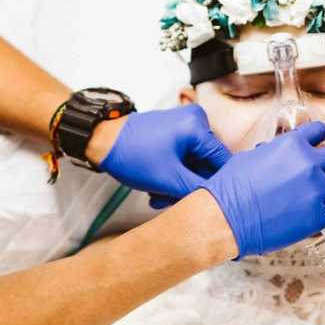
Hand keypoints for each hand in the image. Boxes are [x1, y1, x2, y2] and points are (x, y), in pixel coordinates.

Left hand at [94, 105, 231, 197]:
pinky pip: (185, 156)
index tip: (208, 204)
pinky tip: (159, 188)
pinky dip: (175, 173)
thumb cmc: (131, 155)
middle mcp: (196, 120)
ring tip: (161, 197)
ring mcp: (185, 124)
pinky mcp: (175, 130)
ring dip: (180, 183)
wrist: (102, 141)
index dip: (216, 186)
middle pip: (206, 163)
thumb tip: (220, 200)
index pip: (221, 161)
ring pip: (194, 163)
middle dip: (191, 186)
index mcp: (197, 126)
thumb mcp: (168, 179)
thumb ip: (198, 189)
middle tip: (172, 202)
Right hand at [200, 121, 324, 257]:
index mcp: (292, 144)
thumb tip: (283, 152)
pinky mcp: (319, 214)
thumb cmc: (231, 189)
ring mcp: (317, 189)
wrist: (226, 218)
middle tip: (320, 171)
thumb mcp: (253, 156)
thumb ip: (276, 151)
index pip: (321, 130)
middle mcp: (309, 163)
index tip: (318, 145)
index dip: (320, 138)